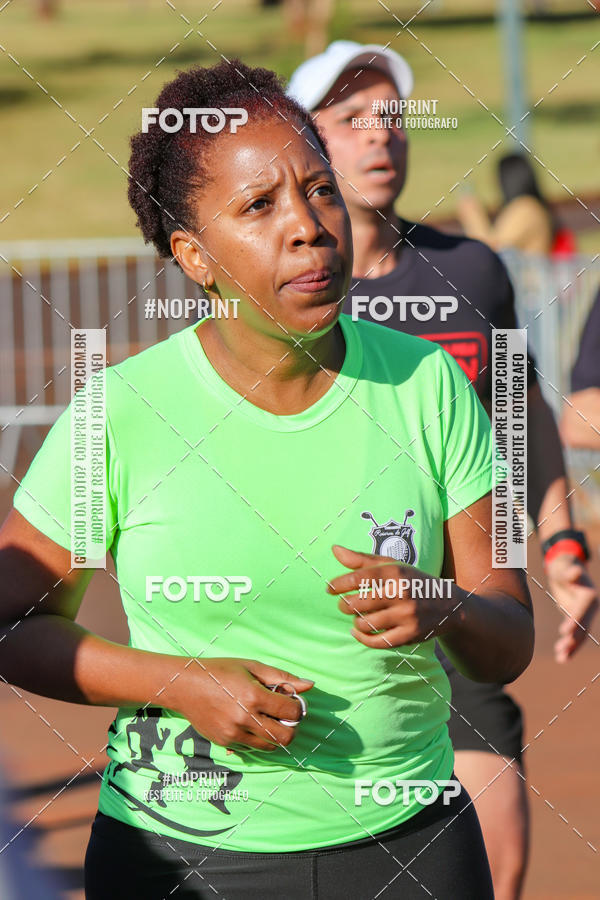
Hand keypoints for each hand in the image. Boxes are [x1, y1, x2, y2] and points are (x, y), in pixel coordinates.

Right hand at [166, 657, 313, 752]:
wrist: (184, 686)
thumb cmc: (219, 671)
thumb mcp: (251, 667)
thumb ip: (281, 678)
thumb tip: (309, 685)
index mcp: (253, 696)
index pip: (291, 711)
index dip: (297, 707)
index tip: (292, 702)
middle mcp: (244, 718)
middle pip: (285, 737)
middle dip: (291, 727)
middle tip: (285, 717)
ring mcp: (234, 733)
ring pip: (270, 746)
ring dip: (275, 735)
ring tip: (266, 719)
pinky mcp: (225, 742)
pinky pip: (252, 748)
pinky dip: (257, 739)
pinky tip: (250, 723)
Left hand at [327, 545, 457, 648]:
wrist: (449, 605)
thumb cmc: (412, 582)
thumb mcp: (392, 565)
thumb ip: (361, 559)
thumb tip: (334, 550)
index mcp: (395, 572)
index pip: (358, 578)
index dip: (338, 584)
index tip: (329, 588)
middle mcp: (401, 593)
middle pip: (357, 604)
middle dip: (345, 605)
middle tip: (345, 604)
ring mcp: (407, 615)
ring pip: (365, 624)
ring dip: (356, 622)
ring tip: (358, 617)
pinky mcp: (410, 635)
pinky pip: (377, 642)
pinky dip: (363, 638)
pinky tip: (359, 632)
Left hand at [544, 554, 598, 662]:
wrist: (566, 568)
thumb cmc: (563, 566)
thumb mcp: (564, 567)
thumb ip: (569, 572)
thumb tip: (575, 572)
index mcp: (589, 596)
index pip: (581, 611)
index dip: (573, 621)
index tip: (564, 631)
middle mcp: (590, 607)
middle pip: (582, 626)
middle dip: (572, 638)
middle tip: (561, 649)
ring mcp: (584, 615)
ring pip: (580, 634)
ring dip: (571, 647)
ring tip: (560, 658)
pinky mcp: (577, 620)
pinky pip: (575, 635)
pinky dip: (569, 646)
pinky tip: (561, 658)